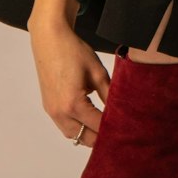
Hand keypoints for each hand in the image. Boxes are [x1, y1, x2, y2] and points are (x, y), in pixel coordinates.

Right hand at [28, 20, 112, 145]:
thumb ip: (110, 96)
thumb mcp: (98, 73)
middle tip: (120, 132)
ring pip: (74, 136)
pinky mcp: (49, 107)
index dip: (115, 129)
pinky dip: (78, 127)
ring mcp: (52, 111)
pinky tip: (90, 120)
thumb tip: (122, 111)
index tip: (129, 130)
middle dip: (103, 137)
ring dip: (89, 134)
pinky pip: (65, 127)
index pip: (99, 127)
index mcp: (73, 104)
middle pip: (86, 138)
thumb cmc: (73, 51)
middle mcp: (59, 112)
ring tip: (106, 127)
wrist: (50, 39)